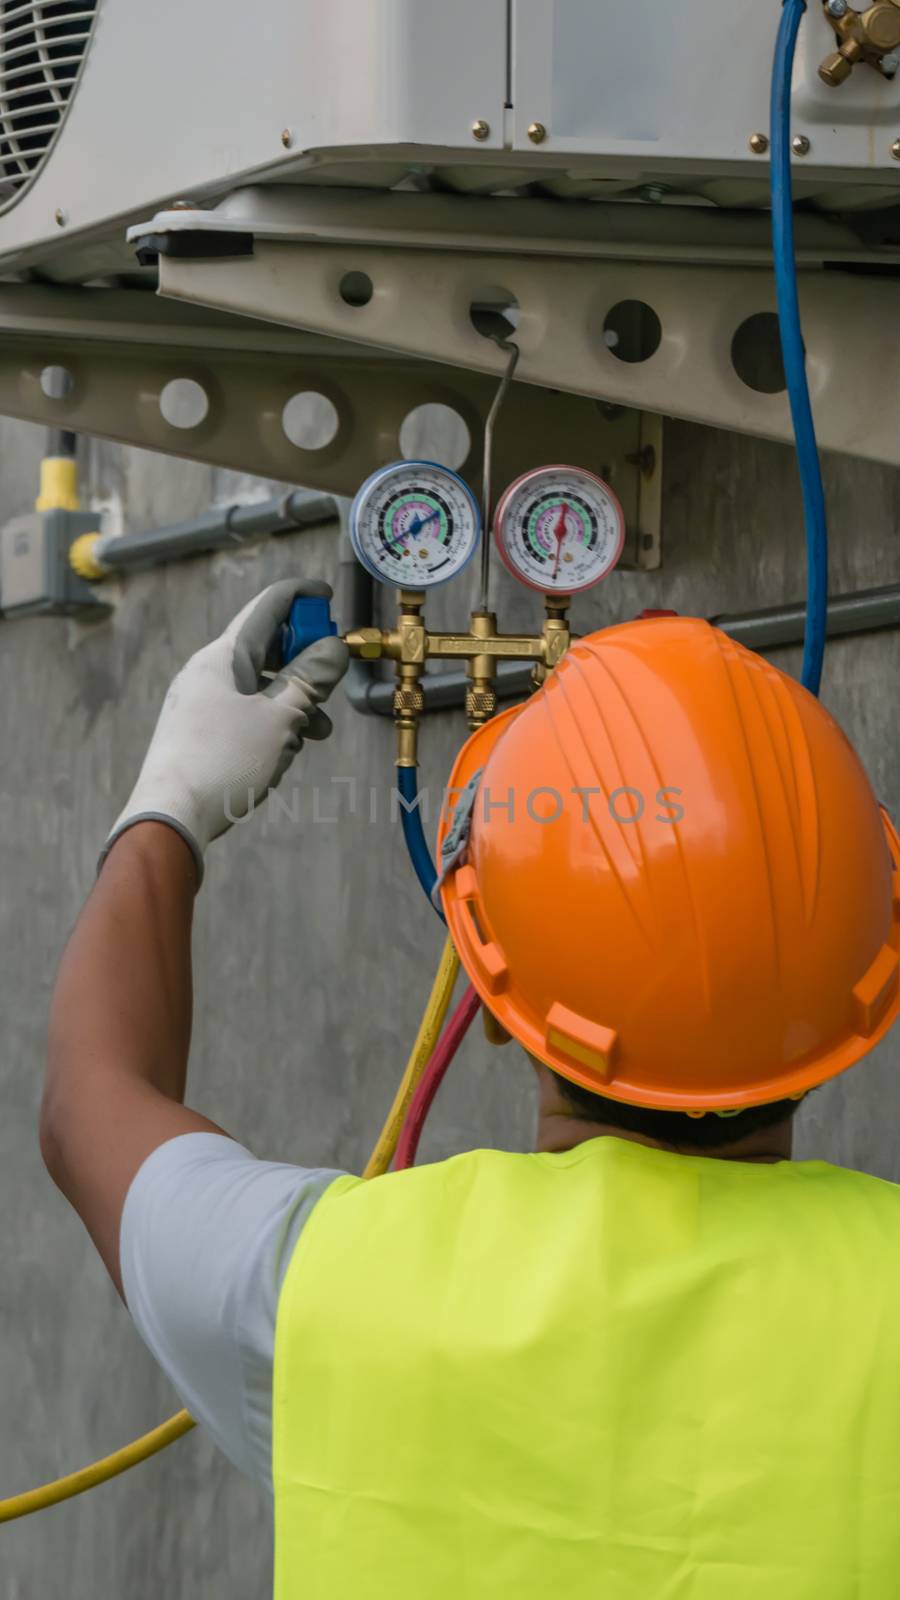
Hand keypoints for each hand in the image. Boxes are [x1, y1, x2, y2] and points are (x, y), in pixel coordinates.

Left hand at [102, 579, 348, 880]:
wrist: (170, 817)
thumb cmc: (223, 762)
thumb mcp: (280, 718)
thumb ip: (310, 679)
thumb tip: (333, 648)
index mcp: (222, 657)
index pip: (266, 608)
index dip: (300, 596)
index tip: (328, 595)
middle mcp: (207, 673)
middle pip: (266, 650)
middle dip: (305, 667)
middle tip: (331, 685)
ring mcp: (200, 704)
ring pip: (259, 689)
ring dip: (294, 705)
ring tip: (316, 733)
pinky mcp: (199, 734)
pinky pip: (245, 715)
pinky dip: (271, 725)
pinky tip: (283, 754)